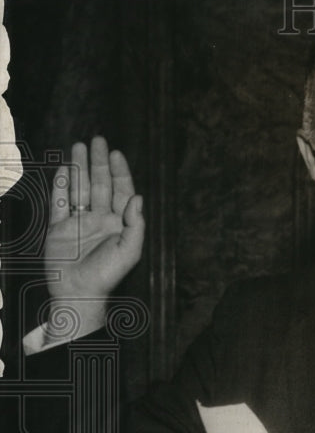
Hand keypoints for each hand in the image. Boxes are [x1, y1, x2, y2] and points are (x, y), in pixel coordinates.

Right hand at [44, 137, 144, 338]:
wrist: (78, 293)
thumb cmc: (107, 275)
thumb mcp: (130, 251)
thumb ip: (136, 224)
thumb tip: (138, 198)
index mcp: (118, 224)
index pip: (121, 191)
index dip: (120, 172)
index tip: (116, 153)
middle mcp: (99, 219)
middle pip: (100, 184)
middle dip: (99, 162)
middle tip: (97, 140)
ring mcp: (78, 222)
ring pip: (79, 188)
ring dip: (79, 167)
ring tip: (78, 146)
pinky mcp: (58, 228)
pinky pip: (59, 202)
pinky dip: (60, 185)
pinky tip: (63, 169)